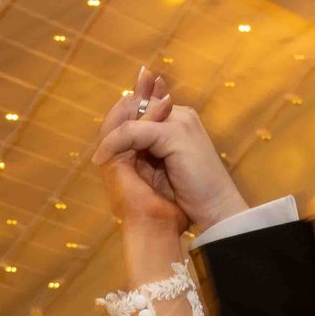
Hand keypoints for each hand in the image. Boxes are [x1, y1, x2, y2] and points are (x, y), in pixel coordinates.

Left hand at [93, 68, 249, 235]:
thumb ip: (153, 154)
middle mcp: (180, 115)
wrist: (217, 209)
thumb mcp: (169, 170)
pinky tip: (102, 158)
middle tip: (97, 144)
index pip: (146, 107)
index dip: (123, 117)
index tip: (103, 138)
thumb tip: (130, 153)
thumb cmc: (197, 195)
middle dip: (114, 122)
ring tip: (98, 155)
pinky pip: (133, 131)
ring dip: (111, 135)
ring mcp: (178, 121)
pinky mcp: (173, 134)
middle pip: (136, 106)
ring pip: (133, 117)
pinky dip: (115, 143)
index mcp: (181, 121)